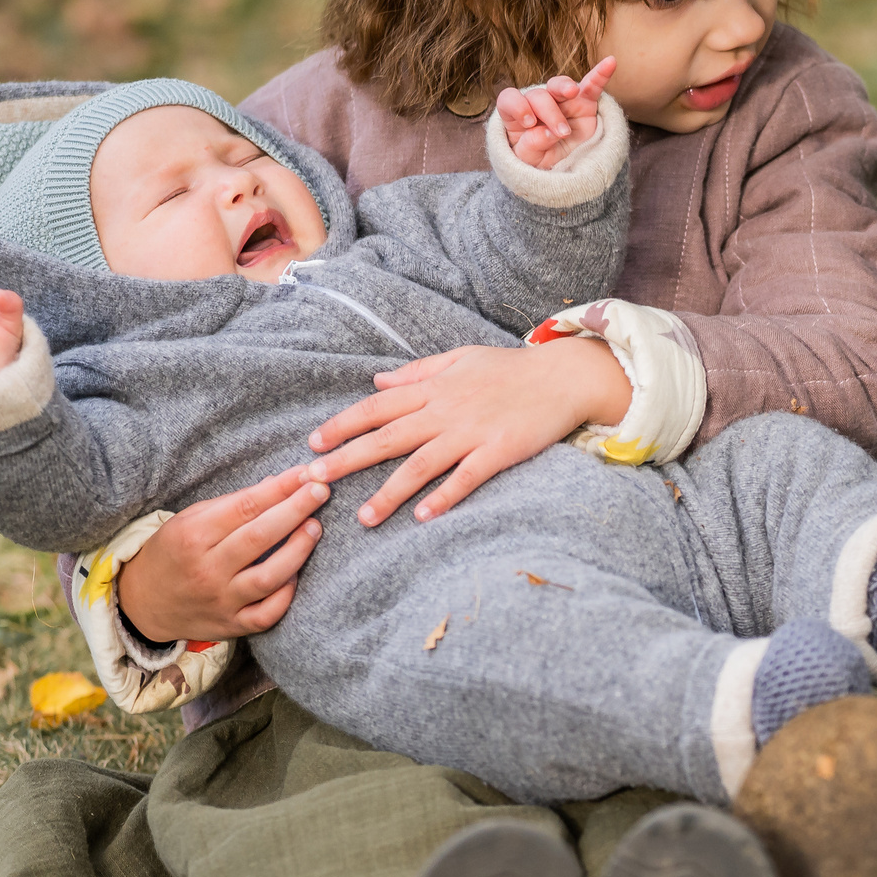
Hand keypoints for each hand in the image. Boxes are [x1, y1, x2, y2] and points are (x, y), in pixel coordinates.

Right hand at [117, 467, 329, 642]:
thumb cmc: (174, 552)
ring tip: (315, 527)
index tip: (306, 473)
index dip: (280, 488)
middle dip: (296, 510)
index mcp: (193, 536)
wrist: (144, 602)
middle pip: (260, 537)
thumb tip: (278, 483)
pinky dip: (286, 595)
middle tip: (321, 490)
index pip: (245, 507)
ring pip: (268, 577)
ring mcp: (220, 601)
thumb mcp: (190, 519)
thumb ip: (232, 503)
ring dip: (298, 550)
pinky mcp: (231, 626)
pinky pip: (267, 614)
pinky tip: (296, 574)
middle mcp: (207, 569)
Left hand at [306, 334, 631, 524]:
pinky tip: (423, 517)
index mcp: (434, 387)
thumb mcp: (461, 358)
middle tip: (313, 481)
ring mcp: (472, 431)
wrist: (563, 375)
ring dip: (390, 492)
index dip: (343, 425)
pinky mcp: (500, 450)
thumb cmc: (512, 368)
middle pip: (388, 437)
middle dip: (347, 459)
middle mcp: (446, 410)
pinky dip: (444, 496)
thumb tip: (377, 382)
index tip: (313, 444)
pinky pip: (466, 477)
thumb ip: (418, 371)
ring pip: (421, 464)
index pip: (377, 406)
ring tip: (364, 518)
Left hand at [496, 56, 615, 169]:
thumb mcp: (529, 161)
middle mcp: (538, 103)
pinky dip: (600, 74)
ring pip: (559, 84)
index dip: (517, 106)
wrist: (564, 168)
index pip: (510, 99)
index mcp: (517, 115)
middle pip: (539, 95)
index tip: (529, 122)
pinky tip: (610, 63)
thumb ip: (531, 146)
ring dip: (564, 87)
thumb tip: (547, 133)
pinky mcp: (584, 102)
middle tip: (563, 133)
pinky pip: (591, 85)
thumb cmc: (540, 160)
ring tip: (572, 93)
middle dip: (550, 113)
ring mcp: (561, 100)